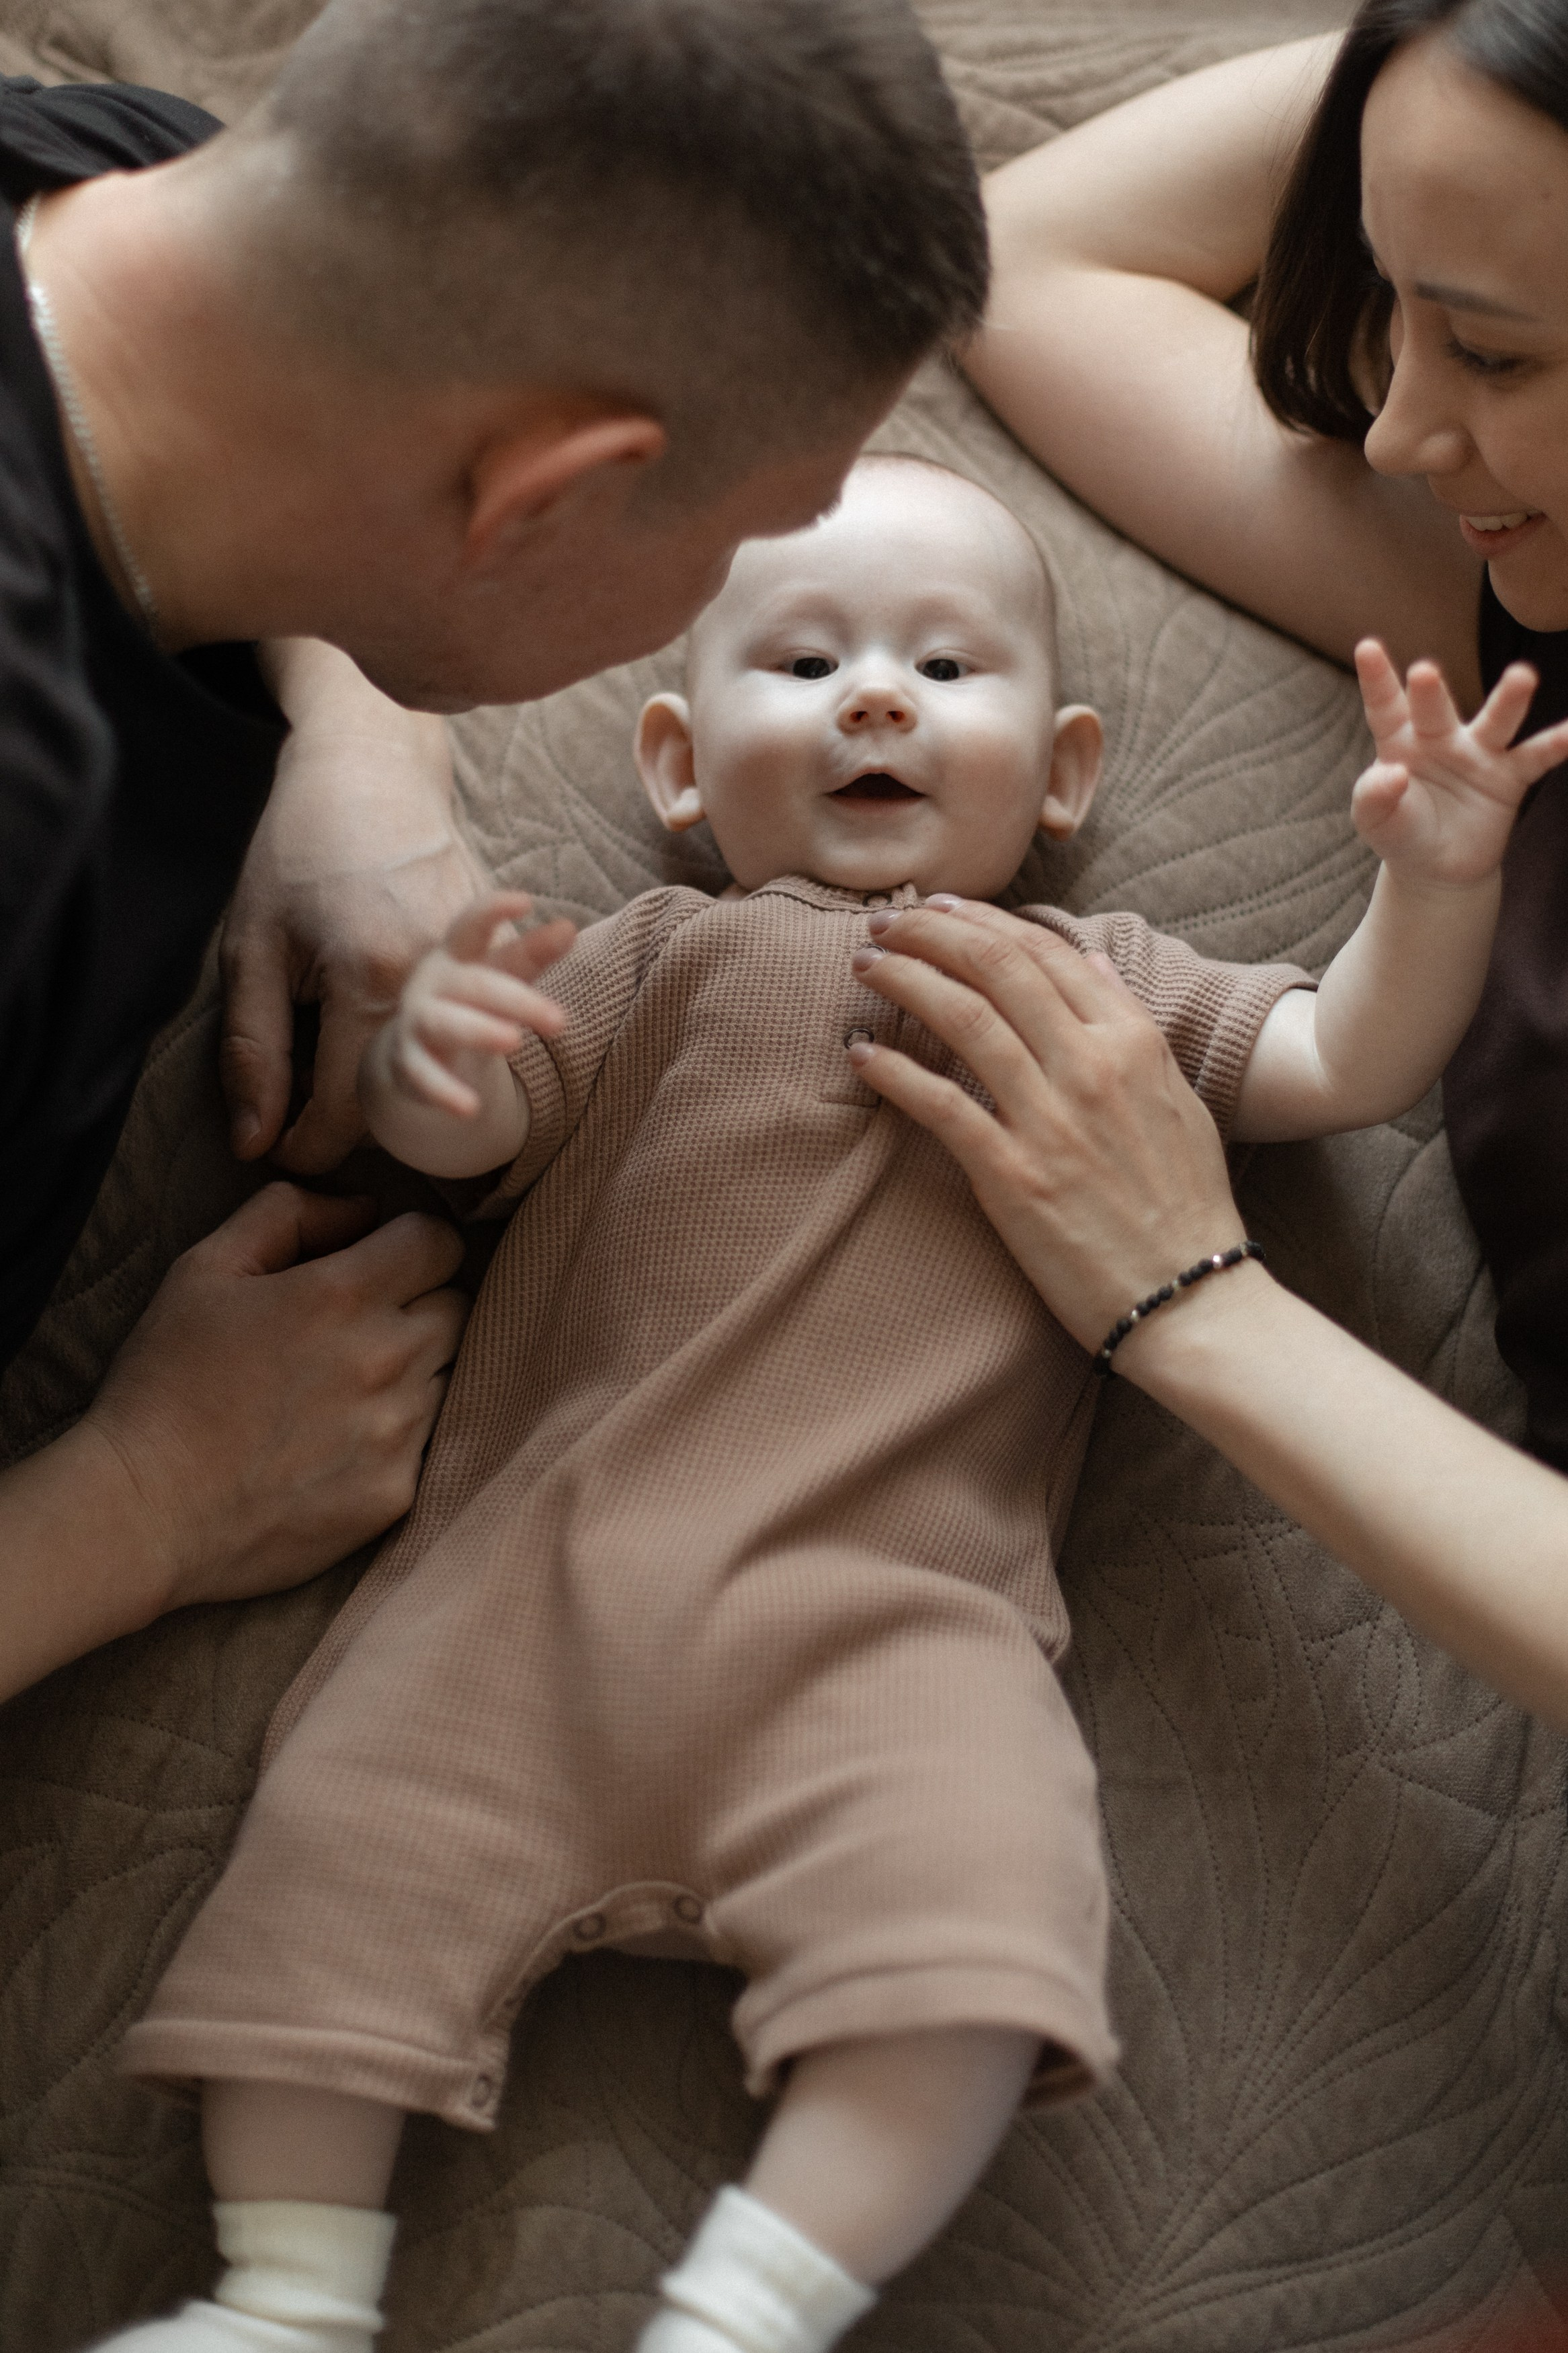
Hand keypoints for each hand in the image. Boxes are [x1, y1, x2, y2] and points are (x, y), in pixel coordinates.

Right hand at [84, 1184, 468, 1611]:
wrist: (145, 1511)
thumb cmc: (165, 1382)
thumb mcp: (205, 1269)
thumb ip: (289, 1215)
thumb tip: (362, 1208)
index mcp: (342, 1293)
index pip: (439, 1242)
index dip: (411, 1245)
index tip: (379, 1265)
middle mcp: (386, 1357)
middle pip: (455, 1305)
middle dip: (417, 1304)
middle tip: (355, 1330)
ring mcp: (398, 1430)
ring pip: (448, 1372)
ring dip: (412, 1371)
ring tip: (341, 1392)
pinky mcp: (397, 1491)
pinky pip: (430, 1442)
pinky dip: (397, 1436)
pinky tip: (338, 1445)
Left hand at [220, 644, 491, 1173]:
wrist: (365, 760)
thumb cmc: (296, 851)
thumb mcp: (252, 951)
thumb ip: (255, 1050)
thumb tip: (255, 1139)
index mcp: (368, 981)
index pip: (348, 1101)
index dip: (314, 1142)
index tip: (287, 1152)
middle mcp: (432, 970)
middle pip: (424, 1076)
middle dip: (399, 1121)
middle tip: (370, 1148)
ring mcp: (469, 943)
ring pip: (481, 1026)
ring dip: (486, 1060)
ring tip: (493, 1093)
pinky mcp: (489, 922)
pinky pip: (502, 973)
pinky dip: (511, 991)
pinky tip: (544, 983)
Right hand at [374, 893, 575, 1119]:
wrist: (413, 1049)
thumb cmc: (468, 1001)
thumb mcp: (500, 975)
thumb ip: (531, 955)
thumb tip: (568, 927)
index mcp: (456, 955)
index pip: (470, 925)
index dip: (492, 910)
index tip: (526, 901)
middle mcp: (432, 984)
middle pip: (475, 985)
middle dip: (517, 1000)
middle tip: (560, 1020)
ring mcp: (417, 1023)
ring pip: (445, 1024)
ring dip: (478, 1031)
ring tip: (514, 1042)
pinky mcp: (409, 1064)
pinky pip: (424, 1078)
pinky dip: (444, 1093)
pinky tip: (470, 1108)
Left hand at [845, 900, 1245, 1352]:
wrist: (1191, 1299)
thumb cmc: (1186, 1206)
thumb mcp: (1179, 1101)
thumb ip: (1134, 1028)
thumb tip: (1098, 963)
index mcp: (1134, 1044)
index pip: (1046, 952)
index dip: (983, 920)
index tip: (940, 908)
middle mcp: (1093, 1069)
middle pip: (997, 968)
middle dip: (932, 932)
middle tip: (886, 923)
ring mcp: (1052, 1122)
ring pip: (965, 1019)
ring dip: (905, 981)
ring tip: (866, 966)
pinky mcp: (1015, 1178)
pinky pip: (941, 1106)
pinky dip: (895, 1071)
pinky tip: (861, 1052)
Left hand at [1350, 639, 1567, 885]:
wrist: (1436, 869)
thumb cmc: (1400, 832)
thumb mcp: (1375, 820)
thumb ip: (1373, 797)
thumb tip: (1392, 773)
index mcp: (1400, 743)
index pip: (1386, 708)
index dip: (1377, 679)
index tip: (1366, 648)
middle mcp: (1441, 738)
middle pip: (1435, 710)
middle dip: (1430, 691)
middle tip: (1424, 672)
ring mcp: (1478, 754)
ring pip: (1495, 721)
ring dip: (1508, 699)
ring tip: (1523, 675)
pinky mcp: (1509, 777)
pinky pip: (1534, 758)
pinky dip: (1555, 744)